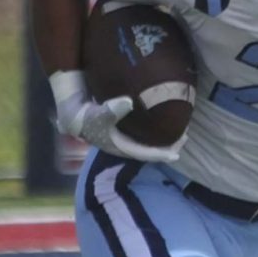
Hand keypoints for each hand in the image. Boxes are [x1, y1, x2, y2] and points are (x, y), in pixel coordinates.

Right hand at [50, 70, 184, 161]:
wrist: (73, 114)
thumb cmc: (86, 115)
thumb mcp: (97, 113)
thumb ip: (111, 109)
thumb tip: (129, 102)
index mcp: (120, 146)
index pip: (144, 154)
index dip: (161, 154)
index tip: (177, 154)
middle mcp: (123, 146)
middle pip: (149, 151)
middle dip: (166, 147)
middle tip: (185, 139)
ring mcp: (123, 140)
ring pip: (147, 144)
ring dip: (162, 140)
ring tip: (180, 133)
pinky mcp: (123, 132)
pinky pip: (143, 136)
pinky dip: (154, 133)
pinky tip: (162, 125)